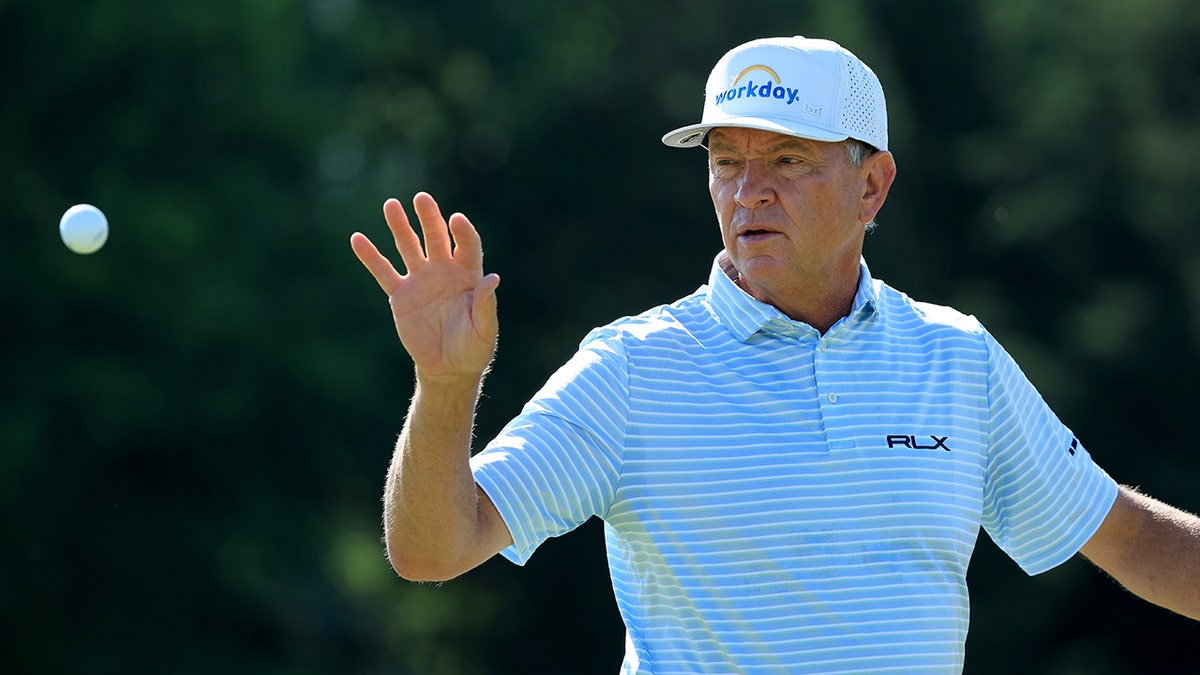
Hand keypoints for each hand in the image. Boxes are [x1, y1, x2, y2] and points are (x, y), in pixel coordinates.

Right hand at [350, 192, 499, 383]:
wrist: (448, 367)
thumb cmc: (473, 348)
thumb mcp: (484, 330)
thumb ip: (486, 305)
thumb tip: (493, 278)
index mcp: (468, 274)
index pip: (466, 246)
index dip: (463, 233)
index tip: (456, 220)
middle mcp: (444, 270)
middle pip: (436, 237)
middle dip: (429, 218)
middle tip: (421, 198)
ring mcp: (420, 280)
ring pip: (409, 247)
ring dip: (400, 226)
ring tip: (391, 205)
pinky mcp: (400, 295)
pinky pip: (383, 272)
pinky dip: (371, 256)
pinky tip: (357, 239)